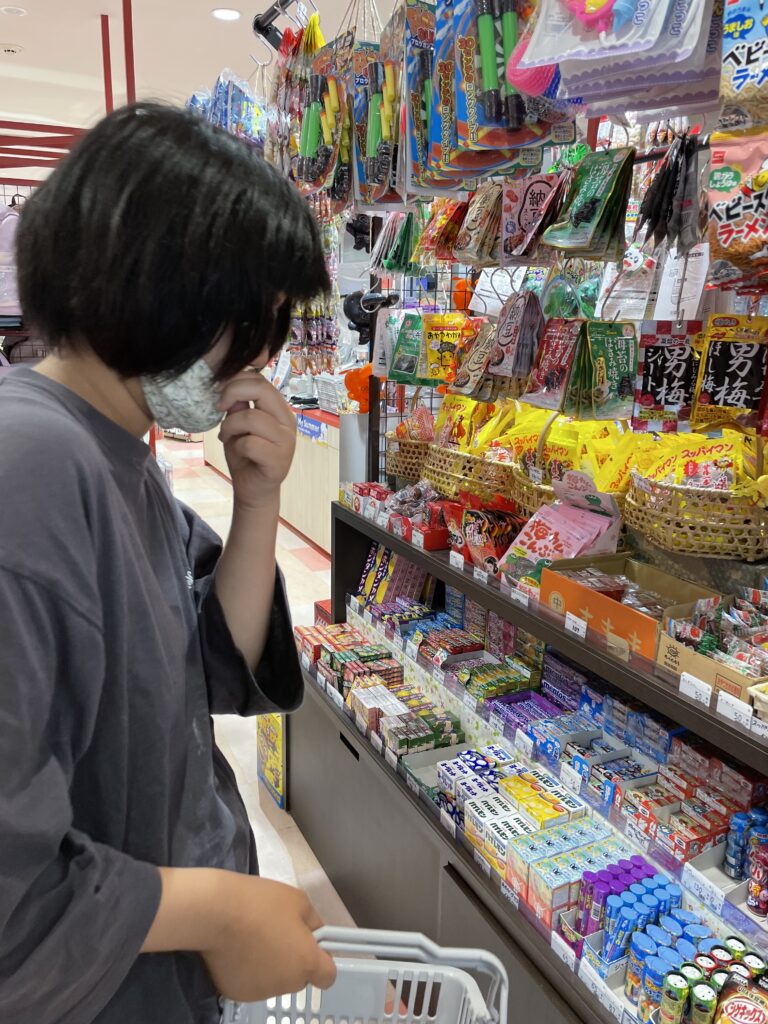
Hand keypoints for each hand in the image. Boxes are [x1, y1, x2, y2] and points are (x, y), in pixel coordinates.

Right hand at [200, 874, 336, 1003]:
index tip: (310, 944)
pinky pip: (251, 983)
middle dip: (293, 959)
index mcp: (307, 962)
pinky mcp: (236, 994)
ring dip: (270, 965)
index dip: (321, 960)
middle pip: (299, 977)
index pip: (327, 976)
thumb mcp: (298, 900)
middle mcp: (287, 984)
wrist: (215, 913)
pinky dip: (248, 971)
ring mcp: (261, 992)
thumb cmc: (260, 903)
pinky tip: (237, 950)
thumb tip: (313, 934)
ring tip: (252, 938)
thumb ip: (312, 922)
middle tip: (277, 933)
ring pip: (274, 980)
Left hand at [218, 372, 296, 510]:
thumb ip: (237, 406)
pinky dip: (237, 446)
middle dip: (232, 393)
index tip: (220, 395)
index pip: (261, 380)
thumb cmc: (245, 455)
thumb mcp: (237, 425)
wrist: (254, 489)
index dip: (236, 380)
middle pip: (262, 389)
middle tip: (219, 407)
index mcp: (278, 409)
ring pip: (252, 418)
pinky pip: (251, 443)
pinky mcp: (279, 459)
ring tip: (226, 436)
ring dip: (230, 426)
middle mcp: (287, 421)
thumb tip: (227, 385)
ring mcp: (286, 440)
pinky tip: (237, 451)